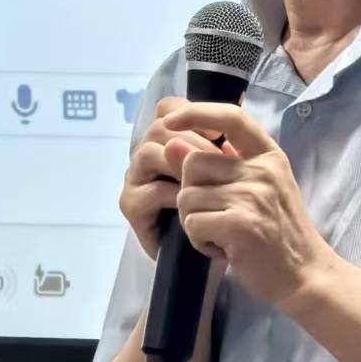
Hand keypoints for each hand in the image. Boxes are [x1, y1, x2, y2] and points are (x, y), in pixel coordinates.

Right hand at [118, 96, 238, 260]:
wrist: (217, 253)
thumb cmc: (224, 209)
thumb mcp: (229, 171)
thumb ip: (223, 145)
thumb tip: (220, 123)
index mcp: (169, 139)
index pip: (169, 108)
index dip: (190, 112)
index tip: (219, 131)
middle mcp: (148, 153)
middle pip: (160, 127)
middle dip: (193, 140)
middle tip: (221, 159)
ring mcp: (136, 178)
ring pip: (150, 153)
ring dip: (182, 166)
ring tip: (207, 181)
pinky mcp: (131, 205)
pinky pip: (151, 190)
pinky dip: (174, 195)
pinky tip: (192, 203)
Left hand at [160, 102, 337, 310]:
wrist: (305, 275)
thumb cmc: (279, 233)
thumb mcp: (259, 190)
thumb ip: (220, 166)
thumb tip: (171, 143)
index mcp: (269, 156)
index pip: (231, 117)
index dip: (196, 112)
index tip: (169, 121)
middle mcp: (262, 170)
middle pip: (193, 163)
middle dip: (190, 193)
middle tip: (214, 217)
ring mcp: (252, 196)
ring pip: (187, 197)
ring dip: (194, 222)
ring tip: (221, 235)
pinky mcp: (240, 224)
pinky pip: (192, 223)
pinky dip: (199, 242)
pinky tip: (223, 249)